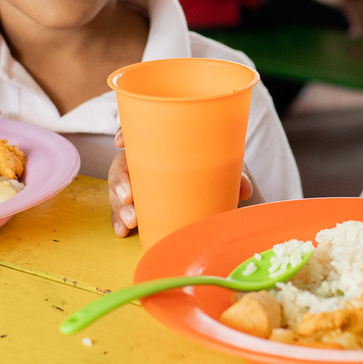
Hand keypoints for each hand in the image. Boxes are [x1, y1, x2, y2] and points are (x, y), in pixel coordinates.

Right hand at [107, 129, 253, 237]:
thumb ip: (234, 175)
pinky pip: (122, 212)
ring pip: (118, 190)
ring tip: (130, 221)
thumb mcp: (225, 167)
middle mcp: (143, 162)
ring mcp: (138, 185)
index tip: (119, 142)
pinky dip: (120, 221)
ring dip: (119, 205)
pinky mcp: (138, 206)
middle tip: (129, 197)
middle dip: (120, 180)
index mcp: (160, 144)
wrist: (219, 187)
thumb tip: (244, 191)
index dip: (123, 132)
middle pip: (121, 165)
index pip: (135, 131)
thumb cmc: (216, 168)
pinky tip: (123, 232)